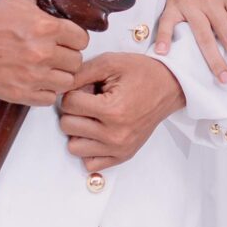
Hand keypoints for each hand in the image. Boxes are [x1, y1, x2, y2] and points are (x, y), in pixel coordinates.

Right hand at [0, 0, 88, 105]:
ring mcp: (33, 75)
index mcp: (47, 28)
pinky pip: (50, 98)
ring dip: (59, 75)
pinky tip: (38, 81)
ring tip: (48, 69)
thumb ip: (47, 0)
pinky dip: (46, 91)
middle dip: (68, 57)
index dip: (75, 39)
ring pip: (67, 82)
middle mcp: (43, 52)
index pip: (82, 39)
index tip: (68, 40)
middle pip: (76, 61)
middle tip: (56, 54)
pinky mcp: (22, 92)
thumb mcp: (22, 0)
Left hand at [59, 52, 186, 173]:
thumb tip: (56, 88)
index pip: (68, 104)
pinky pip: (90, 163)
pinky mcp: (123, 156)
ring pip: (74, 147)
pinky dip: (89, 148)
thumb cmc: (142, 73)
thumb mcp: (110, 63)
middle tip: (91, 100)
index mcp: (112, 110)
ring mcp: (119, 148)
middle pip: (67, 126)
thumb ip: (80, 73)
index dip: (72, 92)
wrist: (170, 87)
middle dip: (74, 110)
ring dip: (78, 131)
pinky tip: (97, 132)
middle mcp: (115, 134)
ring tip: (93, 117)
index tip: (87, 88)